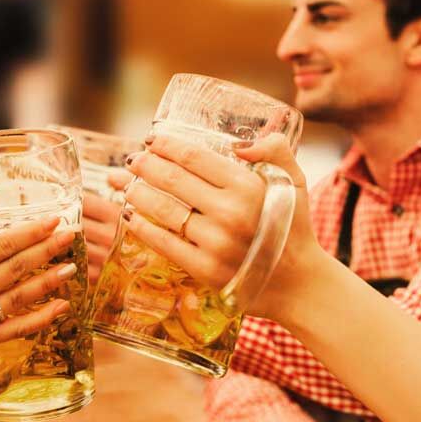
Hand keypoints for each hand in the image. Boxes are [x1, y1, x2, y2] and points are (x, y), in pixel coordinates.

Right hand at [0, 189, 79, 359]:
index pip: (2, 246)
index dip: (29, 233)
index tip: (54, 221)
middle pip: (17, 268)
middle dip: (47, 250)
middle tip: (72, 236)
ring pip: (21, 297)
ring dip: (48, 282)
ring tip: (72, 267)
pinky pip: (17, 328)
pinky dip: (41, 319)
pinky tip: (62, 306)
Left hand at [125, 134, 319, 320]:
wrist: (296, 282)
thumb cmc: (292, 226)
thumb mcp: (294, 181)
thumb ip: (275, 149)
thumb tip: (238, 143)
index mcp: (247, 186)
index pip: (193, 157)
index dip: (166, 145)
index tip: (152, 140)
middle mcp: (229, 213)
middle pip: (171, 178)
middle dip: (145, 164)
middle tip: (133, 159)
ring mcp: (214, 243)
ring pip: (162, 208)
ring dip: (136, 191)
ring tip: (124, 183)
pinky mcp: (203, 269)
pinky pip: (162, 242)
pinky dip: (141, 226)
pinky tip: (130, 215)